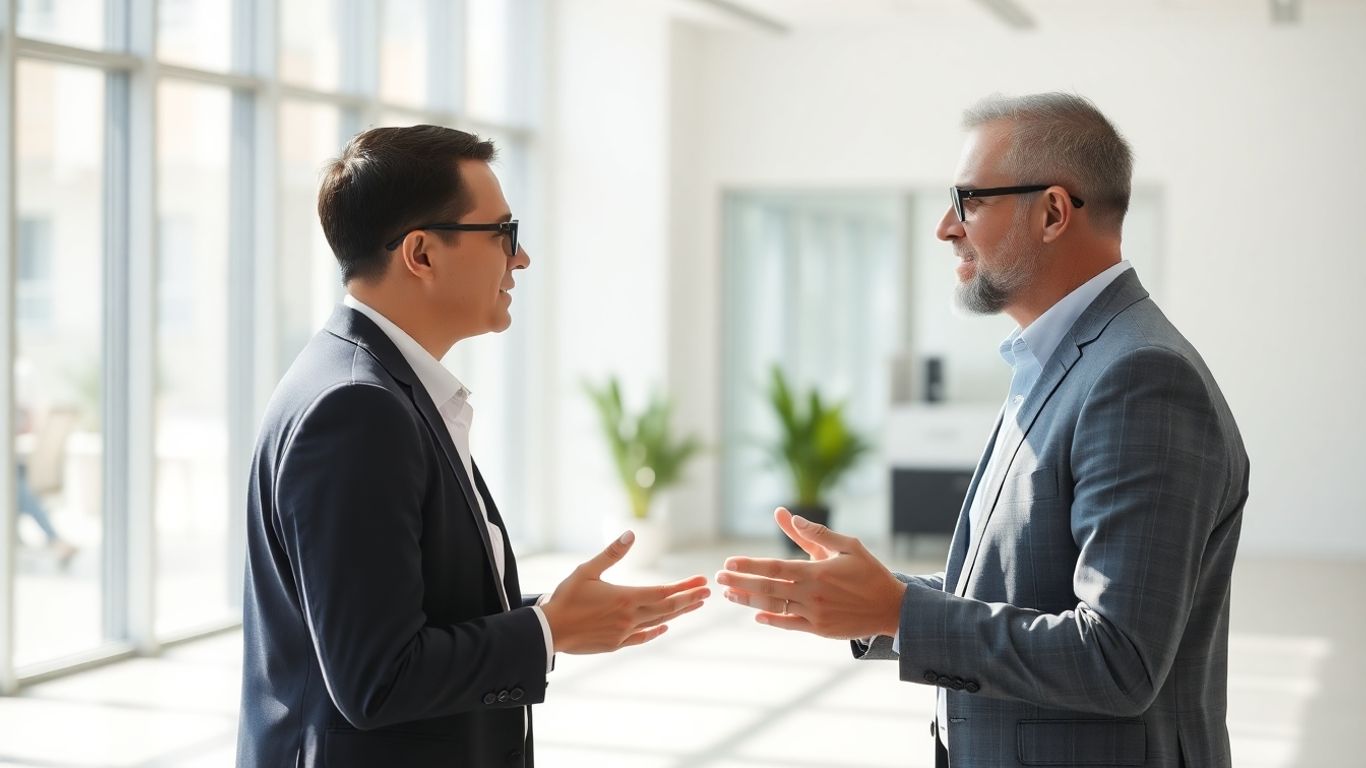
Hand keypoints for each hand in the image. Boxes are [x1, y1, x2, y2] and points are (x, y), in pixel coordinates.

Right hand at [541, 531, 710, 653]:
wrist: (549, 631)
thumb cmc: (565, 598)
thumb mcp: (587, 571)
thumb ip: (611, 553)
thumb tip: (631, 534)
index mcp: (625, 598)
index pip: (664, 592)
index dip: (684, 586)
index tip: (702, 580)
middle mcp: (629, 618)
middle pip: (667, 608)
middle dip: (689, 599)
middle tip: (707, 592)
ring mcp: (624, 634)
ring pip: (658, 622)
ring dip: (678, 613)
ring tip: (694, 605)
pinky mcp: (615, 644)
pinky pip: (642, 637)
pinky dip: (655, 631)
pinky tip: (664, 627)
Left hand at [716, 507, 905, 638]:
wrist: (892, 608)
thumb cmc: (869, 572)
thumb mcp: (847, 546)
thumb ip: (816, 533)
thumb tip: (789, 516)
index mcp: (817, 572)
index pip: (774, 567)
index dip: (749, 565)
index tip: (729, 562)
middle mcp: (812, 594)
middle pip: (767, 588)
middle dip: (739, 582)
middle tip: (718, 578)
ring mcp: (814, 614)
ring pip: (774, 607)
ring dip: (748, 600)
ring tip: (730, 594)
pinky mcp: (819, 630)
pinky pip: (789, 624)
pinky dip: (771, 620)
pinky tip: (756, 615)